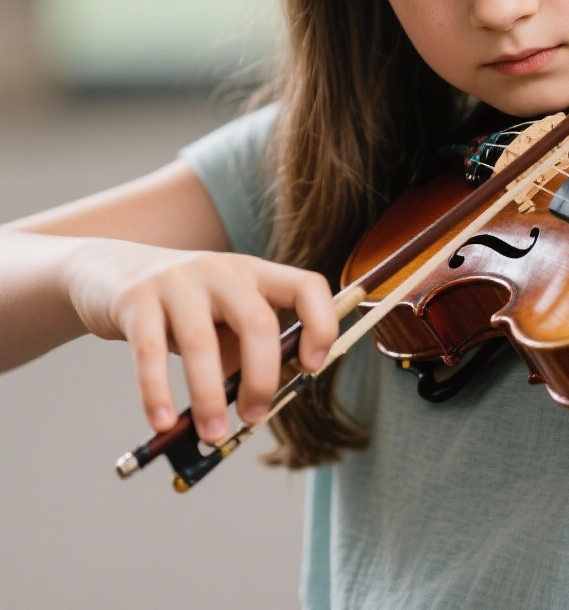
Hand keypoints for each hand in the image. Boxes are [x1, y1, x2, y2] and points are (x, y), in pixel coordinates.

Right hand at [64, 241, 338, 441]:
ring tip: (211, 433)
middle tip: (254, 416)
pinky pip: (149, 351)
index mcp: (256, 273)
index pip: (308, 287)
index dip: (320, 326)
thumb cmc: (183, 308)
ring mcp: (178, 280)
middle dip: (262, 377)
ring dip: (210, 396)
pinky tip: (163, 422)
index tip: (310, 367)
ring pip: (201, 342)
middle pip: (258, 322)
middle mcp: (223, 270)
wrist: (112, 271)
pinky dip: (157, 392)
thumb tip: (259, 406)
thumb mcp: (223, 320)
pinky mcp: (136, 299)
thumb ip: (244, 353)